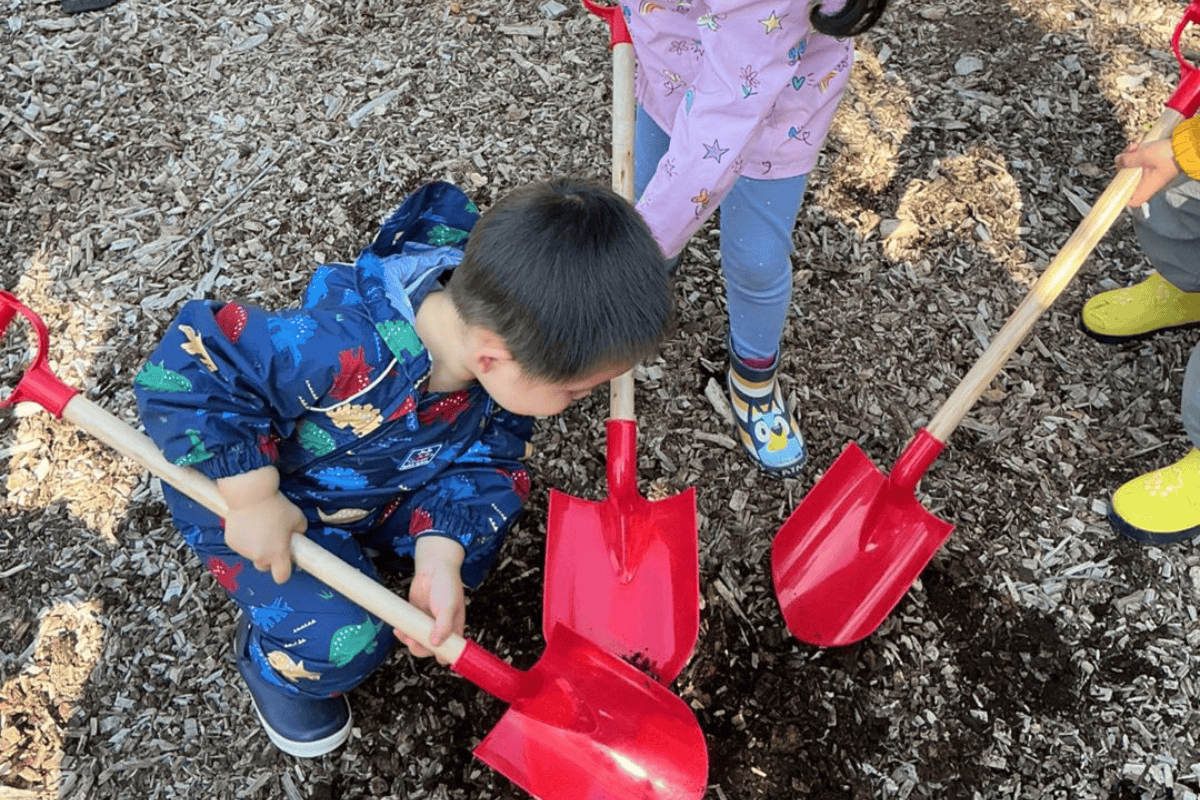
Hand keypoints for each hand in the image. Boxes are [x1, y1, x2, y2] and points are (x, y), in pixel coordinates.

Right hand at [218, 466, 306, 583]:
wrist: (251, 494)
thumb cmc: (276, 506)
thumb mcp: (298, 518)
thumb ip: (299, 532)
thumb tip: (297, 536)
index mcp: (277, 554)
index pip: (281, 576)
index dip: (284, 572)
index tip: (285, 564)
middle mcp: (259, 556)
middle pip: (264, 565)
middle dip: (269, 557)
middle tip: (273, 540)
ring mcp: (243, 550)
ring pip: (252, 554)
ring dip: (256, 546)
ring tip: (260, 525)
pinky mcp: (231, 542)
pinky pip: (241, 544)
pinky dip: (244, 538)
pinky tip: (248, 523)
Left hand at [399, 536, 465, 663]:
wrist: (433, 569)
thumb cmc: (447, 585)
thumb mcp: (449, 605)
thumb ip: (444, 625)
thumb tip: (435, 643)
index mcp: (455, 629)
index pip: (450, 651)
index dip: (443, 655)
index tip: (434, 655)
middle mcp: (441, 629)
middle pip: (431, 650)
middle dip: (421, 649)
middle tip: (414, 641)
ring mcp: (428, 625)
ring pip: (418, 642)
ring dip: (409, 642)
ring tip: (403, 634)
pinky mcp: (416, 619)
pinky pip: (409, 631)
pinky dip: (403, 633)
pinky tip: (398, 629)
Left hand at [1116, 138, 1180, 206]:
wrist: (1187, 147)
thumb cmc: (1168, 156)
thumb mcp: (1143, 156)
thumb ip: (1127, 160)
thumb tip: (1118, 160)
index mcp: (1144, 189)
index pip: (1128, 201)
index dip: (1118, 194)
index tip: (1114, 183)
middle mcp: (1147, 185)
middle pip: (1127, 179)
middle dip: (1124, 164)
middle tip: (1126, 152)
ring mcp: (1151, 176)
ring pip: (1133, 169)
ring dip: (1130, 156)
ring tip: (1133, 145)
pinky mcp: (1154, 168)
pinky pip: (1141, 163)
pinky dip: (1138, 154)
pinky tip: (1137, 144)